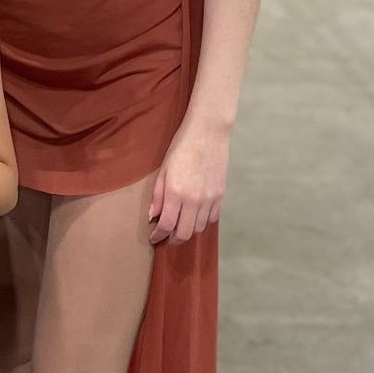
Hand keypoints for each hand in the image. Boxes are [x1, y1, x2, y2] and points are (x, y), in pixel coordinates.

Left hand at [149, 118, 228, 245]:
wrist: (208, 133)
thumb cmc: (181, 147)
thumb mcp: (163, 169)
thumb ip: (158, 195)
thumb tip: (153, 216)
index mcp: (176, 192)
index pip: (166, 225)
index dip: (158, 236)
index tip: (154, 238)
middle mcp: (194, 200)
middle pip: (184, 233)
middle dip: (172, 240)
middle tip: (166, 238)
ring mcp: (210, 199)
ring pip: (199, 228)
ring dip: (188, 231)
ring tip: (179, 226)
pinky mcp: (220, 195)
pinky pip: (212, 218)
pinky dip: (202, 222)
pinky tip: (195, 217)